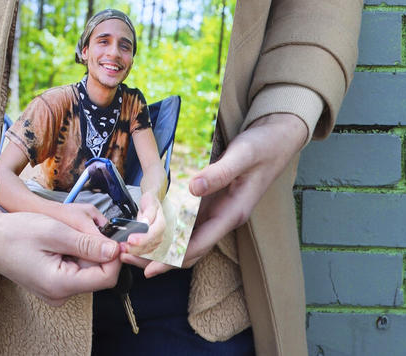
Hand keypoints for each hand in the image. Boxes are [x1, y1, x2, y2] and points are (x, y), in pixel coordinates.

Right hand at [0, 184, 120, 305]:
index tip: (116, 236)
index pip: (106, 277)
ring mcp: (55, 291)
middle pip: (97, 275)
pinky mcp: (52, 284)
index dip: (115, 256)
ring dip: (86, 251)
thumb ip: (87, 243)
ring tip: (67, 233)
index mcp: (60, 284)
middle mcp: (59, 294)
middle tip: (87, 228)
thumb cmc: (15, 232)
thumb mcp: (55, 231)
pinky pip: (74, 270)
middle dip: (98, 251)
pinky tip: (61, 241)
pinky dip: (75, 254)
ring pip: (87, 271)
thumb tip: (115, 251)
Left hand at [121, 190, 164, 255]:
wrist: (151, 205)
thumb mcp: (150, 203)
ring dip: (133, 255)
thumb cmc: (150, 203)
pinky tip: (124, 256)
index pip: (153, 234)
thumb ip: (148, 213)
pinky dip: (133, 257)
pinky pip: (143, 255)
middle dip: (134, 249)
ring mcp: (155, 242)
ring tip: (121, 252)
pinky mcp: (149, 246)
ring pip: (145, 253)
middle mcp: (159, 236)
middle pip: (147, 246)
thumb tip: (145, 222)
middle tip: (122, 247)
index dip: (142, 239)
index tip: (131, 240)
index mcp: (160, 224)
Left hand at [142, 113, 306, 276]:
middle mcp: (223, 217)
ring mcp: (216, 211)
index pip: (198, 244)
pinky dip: (166, 226)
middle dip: (159, 257)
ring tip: (131, 248)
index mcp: (232, 212)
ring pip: (184, 237)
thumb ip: (219, 173)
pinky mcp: (210, 201)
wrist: (278, 139)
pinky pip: (185, 221)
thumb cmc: (263, 147)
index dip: (171, 257)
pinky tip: (147, 225)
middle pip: (187, 248)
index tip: (148, 265)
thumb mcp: (243, 156)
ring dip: (159, 244)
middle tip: (128, 258)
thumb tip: (192, 188)